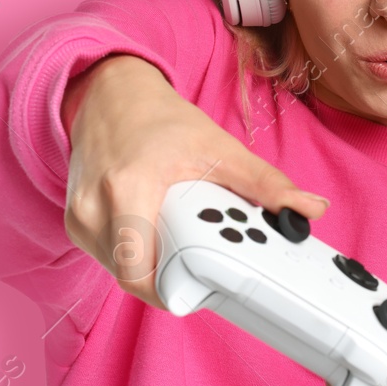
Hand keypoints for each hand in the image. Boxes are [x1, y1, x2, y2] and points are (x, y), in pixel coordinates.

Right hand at [61, 54, 329, 309]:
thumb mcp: (218, 147)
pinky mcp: (75, 224)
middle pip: (135, 276)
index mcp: (127, 187)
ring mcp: (79, 218)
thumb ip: (266, 183)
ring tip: (185, 250)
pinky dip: (137, 258)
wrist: (110, 95)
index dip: (176, 289)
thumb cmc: (161, 121)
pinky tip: (161, 240)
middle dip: (172, 280)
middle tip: (204, 270)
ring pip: (121, 273)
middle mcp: (94, 207)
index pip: (142, 272)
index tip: (209, 287)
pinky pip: (110, 259)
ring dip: (154, 271)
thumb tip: (311, 209)